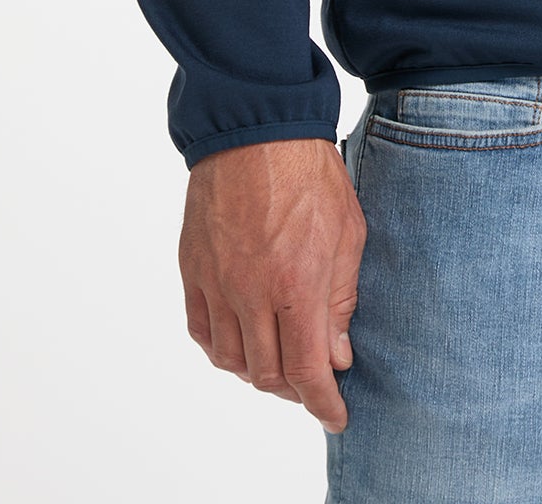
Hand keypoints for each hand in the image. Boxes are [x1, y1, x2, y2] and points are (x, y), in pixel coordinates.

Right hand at [180, 136, 366, 432]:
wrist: (256, 126)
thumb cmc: (310, 171)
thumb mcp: (348, 232)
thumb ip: (341, 299)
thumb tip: (337, 354)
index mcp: (296, 283)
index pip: (308, 370)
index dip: (323, 403)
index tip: (335, 416)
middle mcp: (251, 292)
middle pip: (268, 374)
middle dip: (296, 389)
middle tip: (314, 382)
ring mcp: (217, 282)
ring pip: (233, 360)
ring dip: (259, 372)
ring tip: (281, 361)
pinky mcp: (193, 270)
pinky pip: (202, 332)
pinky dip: (223, 349)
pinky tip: (242, 342)